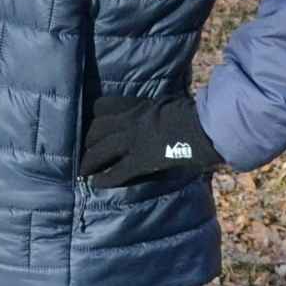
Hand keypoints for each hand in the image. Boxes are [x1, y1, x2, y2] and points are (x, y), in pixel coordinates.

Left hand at [78, 92, 225, 185]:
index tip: (91, 122)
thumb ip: (153, 108)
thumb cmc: (191, 114)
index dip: (94, 116)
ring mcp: (132, 142)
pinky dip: (105, 179)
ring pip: (100, 151)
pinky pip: (116, 172)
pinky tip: (97, 183)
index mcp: (136, 105)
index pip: (103, 106)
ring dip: (89, 162)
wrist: (202, 127)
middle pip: (96, 129)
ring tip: (84, 171)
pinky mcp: (140, 161)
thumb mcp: (167, 102)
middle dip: (87, 141)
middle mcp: (128, 122)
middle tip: (85, 151)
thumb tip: (153, 111)